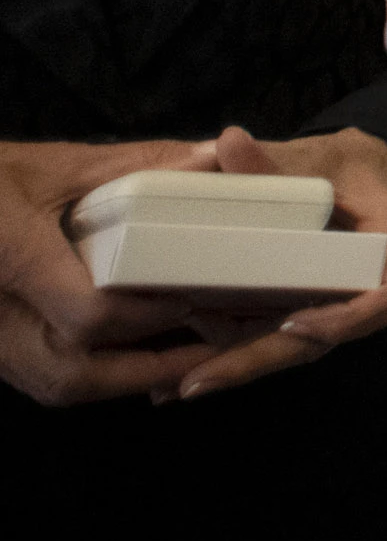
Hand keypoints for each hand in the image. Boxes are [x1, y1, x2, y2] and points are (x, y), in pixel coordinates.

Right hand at [0, 136, 225, 405]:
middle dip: (150, 370)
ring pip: (56, 385)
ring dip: (124, 379)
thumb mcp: (48, 166)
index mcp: (12, 260)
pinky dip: (91, 373)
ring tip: (183, 359)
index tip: (195, 296)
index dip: (149, 313)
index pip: (89, 314)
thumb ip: (129, 165)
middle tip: (213, 349)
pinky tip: (132, 354)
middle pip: (74, 375)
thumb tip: (209, 155)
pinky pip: (40, 377)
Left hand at [169, 126, 386, 402]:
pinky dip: (235, 353)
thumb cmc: (343, 166)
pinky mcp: (313, 311)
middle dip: (260, 360)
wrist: (357, 177)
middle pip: (327, 337)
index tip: (292, 325)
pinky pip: (280, 339)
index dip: (345, 319)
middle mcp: (376, 286)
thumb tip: (230, 141)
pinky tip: (183, 371)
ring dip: (241, 366)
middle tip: (198, 381)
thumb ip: (271, 160)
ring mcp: (344, 304)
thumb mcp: (314, 158)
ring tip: (178, 384)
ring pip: (299, 347)